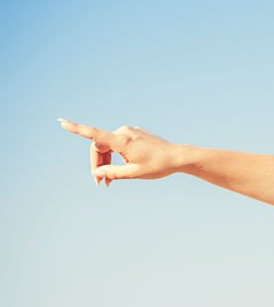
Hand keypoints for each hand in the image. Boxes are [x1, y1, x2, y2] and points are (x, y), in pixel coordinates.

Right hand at [58, 119, 183, 185]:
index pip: (95, 135)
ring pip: (108, 146)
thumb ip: (112, 173)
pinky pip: (118, 144)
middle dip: (98, 164)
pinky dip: (115, 156)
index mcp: (123, 141)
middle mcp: (124, 132)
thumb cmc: (158, 166)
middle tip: (100, 183)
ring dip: (106, 162)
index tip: (62, 122)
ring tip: (109, 181)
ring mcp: (130, 131)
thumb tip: (96, 172)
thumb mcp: (134, 173)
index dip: (76, 129)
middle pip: (100, 147)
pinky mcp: (135, 134)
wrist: (178, 156)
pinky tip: (121, 168)